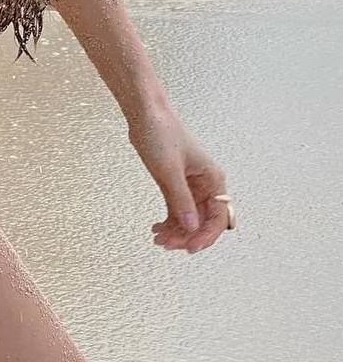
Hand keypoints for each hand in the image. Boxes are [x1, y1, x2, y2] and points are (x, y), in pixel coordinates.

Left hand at [128, 103, 230, 253]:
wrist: (144, 113)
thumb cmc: (160, 133)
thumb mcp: (170, 170)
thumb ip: (181, 200)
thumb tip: (193, 227)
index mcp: (212, 178)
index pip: (218, 217)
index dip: (206, 236)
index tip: (190, 247)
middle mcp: (205, 184)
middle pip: (203, 221)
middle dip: (187, 236)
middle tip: (168, 244)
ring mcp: (190, 185)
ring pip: (189, 219)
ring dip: (176, 232)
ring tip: (159, 238)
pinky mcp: (175, 183)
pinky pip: (177, 210)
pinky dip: (169, 222)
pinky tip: (157, 229)